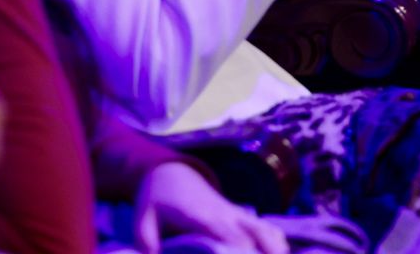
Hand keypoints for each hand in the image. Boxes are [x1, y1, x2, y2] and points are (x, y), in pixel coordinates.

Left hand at [134, 161, 285, 253]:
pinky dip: (276, 245)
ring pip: (268, 232)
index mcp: (203, 218)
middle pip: (257, 238)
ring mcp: (238, 215)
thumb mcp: (143, 220)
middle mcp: (226, 215)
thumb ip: (147, 244)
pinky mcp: (243, 217)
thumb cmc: (157, 200)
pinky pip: (269, 230)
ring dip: (275, 251)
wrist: (172, 174)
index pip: (230, 238)